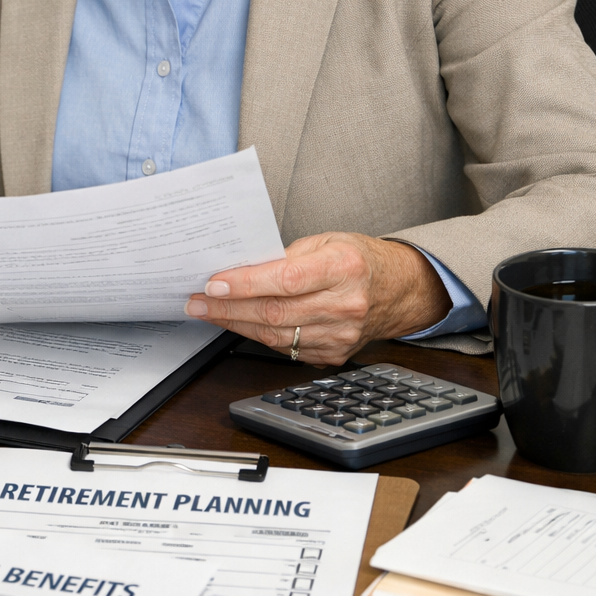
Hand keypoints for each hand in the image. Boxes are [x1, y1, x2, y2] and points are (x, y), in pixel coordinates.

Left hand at [183, 233, 451, 365]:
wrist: (399, 290)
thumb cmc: (359, 260)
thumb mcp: (327, 241)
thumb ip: (286, 255)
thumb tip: (240, 269)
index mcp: (344, 268)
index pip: (284, 280)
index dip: (244, 284)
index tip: (213, 282)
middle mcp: (345, 305)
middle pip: (273, 312)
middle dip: (227, 308)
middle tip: (196, 301)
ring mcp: (341, 335)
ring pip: (274, 335)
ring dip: (235, 324)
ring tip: (208, 312)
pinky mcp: (334, 354)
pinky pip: (285, 349)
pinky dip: (257, 336)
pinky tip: (238, 324)